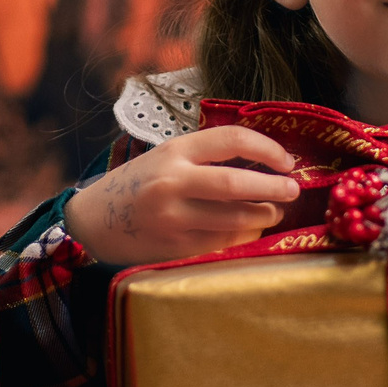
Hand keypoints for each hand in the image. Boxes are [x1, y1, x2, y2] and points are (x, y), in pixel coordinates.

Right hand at [62, 125, 301, 266]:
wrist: (94, 221)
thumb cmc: (137, 185)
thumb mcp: (166, 158)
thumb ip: (205, 157)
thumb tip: (263, 163)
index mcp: (175, 151)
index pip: (231, 140)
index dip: (267, 149)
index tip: (286, 160)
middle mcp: (173, 182)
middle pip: (235, 183)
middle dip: (273, 187)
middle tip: (293, 190)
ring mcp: (173, 217)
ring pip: (234, 218)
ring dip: (264, 215)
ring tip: (275, 212)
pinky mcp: (175, 246)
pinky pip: (222, 241)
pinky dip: (244, 236)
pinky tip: (252, 230)